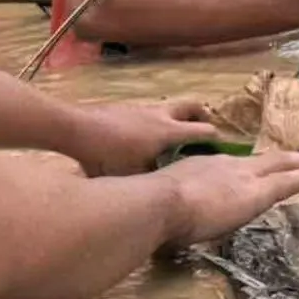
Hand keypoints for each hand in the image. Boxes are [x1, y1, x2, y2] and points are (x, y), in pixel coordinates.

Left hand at [69, 96, 218, 176]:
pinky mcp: (126, 108)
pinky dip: (154, 121)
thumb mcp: (134, 177)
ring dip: (176, 118)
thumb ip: (154, 182)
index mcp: (168, 132)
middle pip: (193, 106)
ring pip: (169, 107)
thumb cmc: (107, 156)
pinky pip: (149, 111)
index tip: (221, 149)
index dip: (217, 139)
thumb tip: (166, 192)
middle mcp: (160, 115)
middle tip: (203, 130)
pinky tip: (141, 138)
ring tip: (171, 137)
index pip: (204, 130)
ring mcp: (142, 108)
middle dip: (202, 117)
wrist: (76, 128)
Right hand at [158, 150, 298, 245]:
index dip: (253, 169)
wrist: (159, 202)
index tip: (265, 170)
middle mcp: (227, 166)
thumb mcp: (163, 201)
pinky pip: (290, 181)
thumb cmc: (152, 208)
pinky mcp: (257, 193)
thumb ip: (174, 207)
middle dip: (289, 160)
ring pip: (283, 166)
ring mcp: (244, 177)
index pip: (234, 168)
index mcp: (203, 168)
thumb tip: (170, 220)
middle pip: (266, 160)